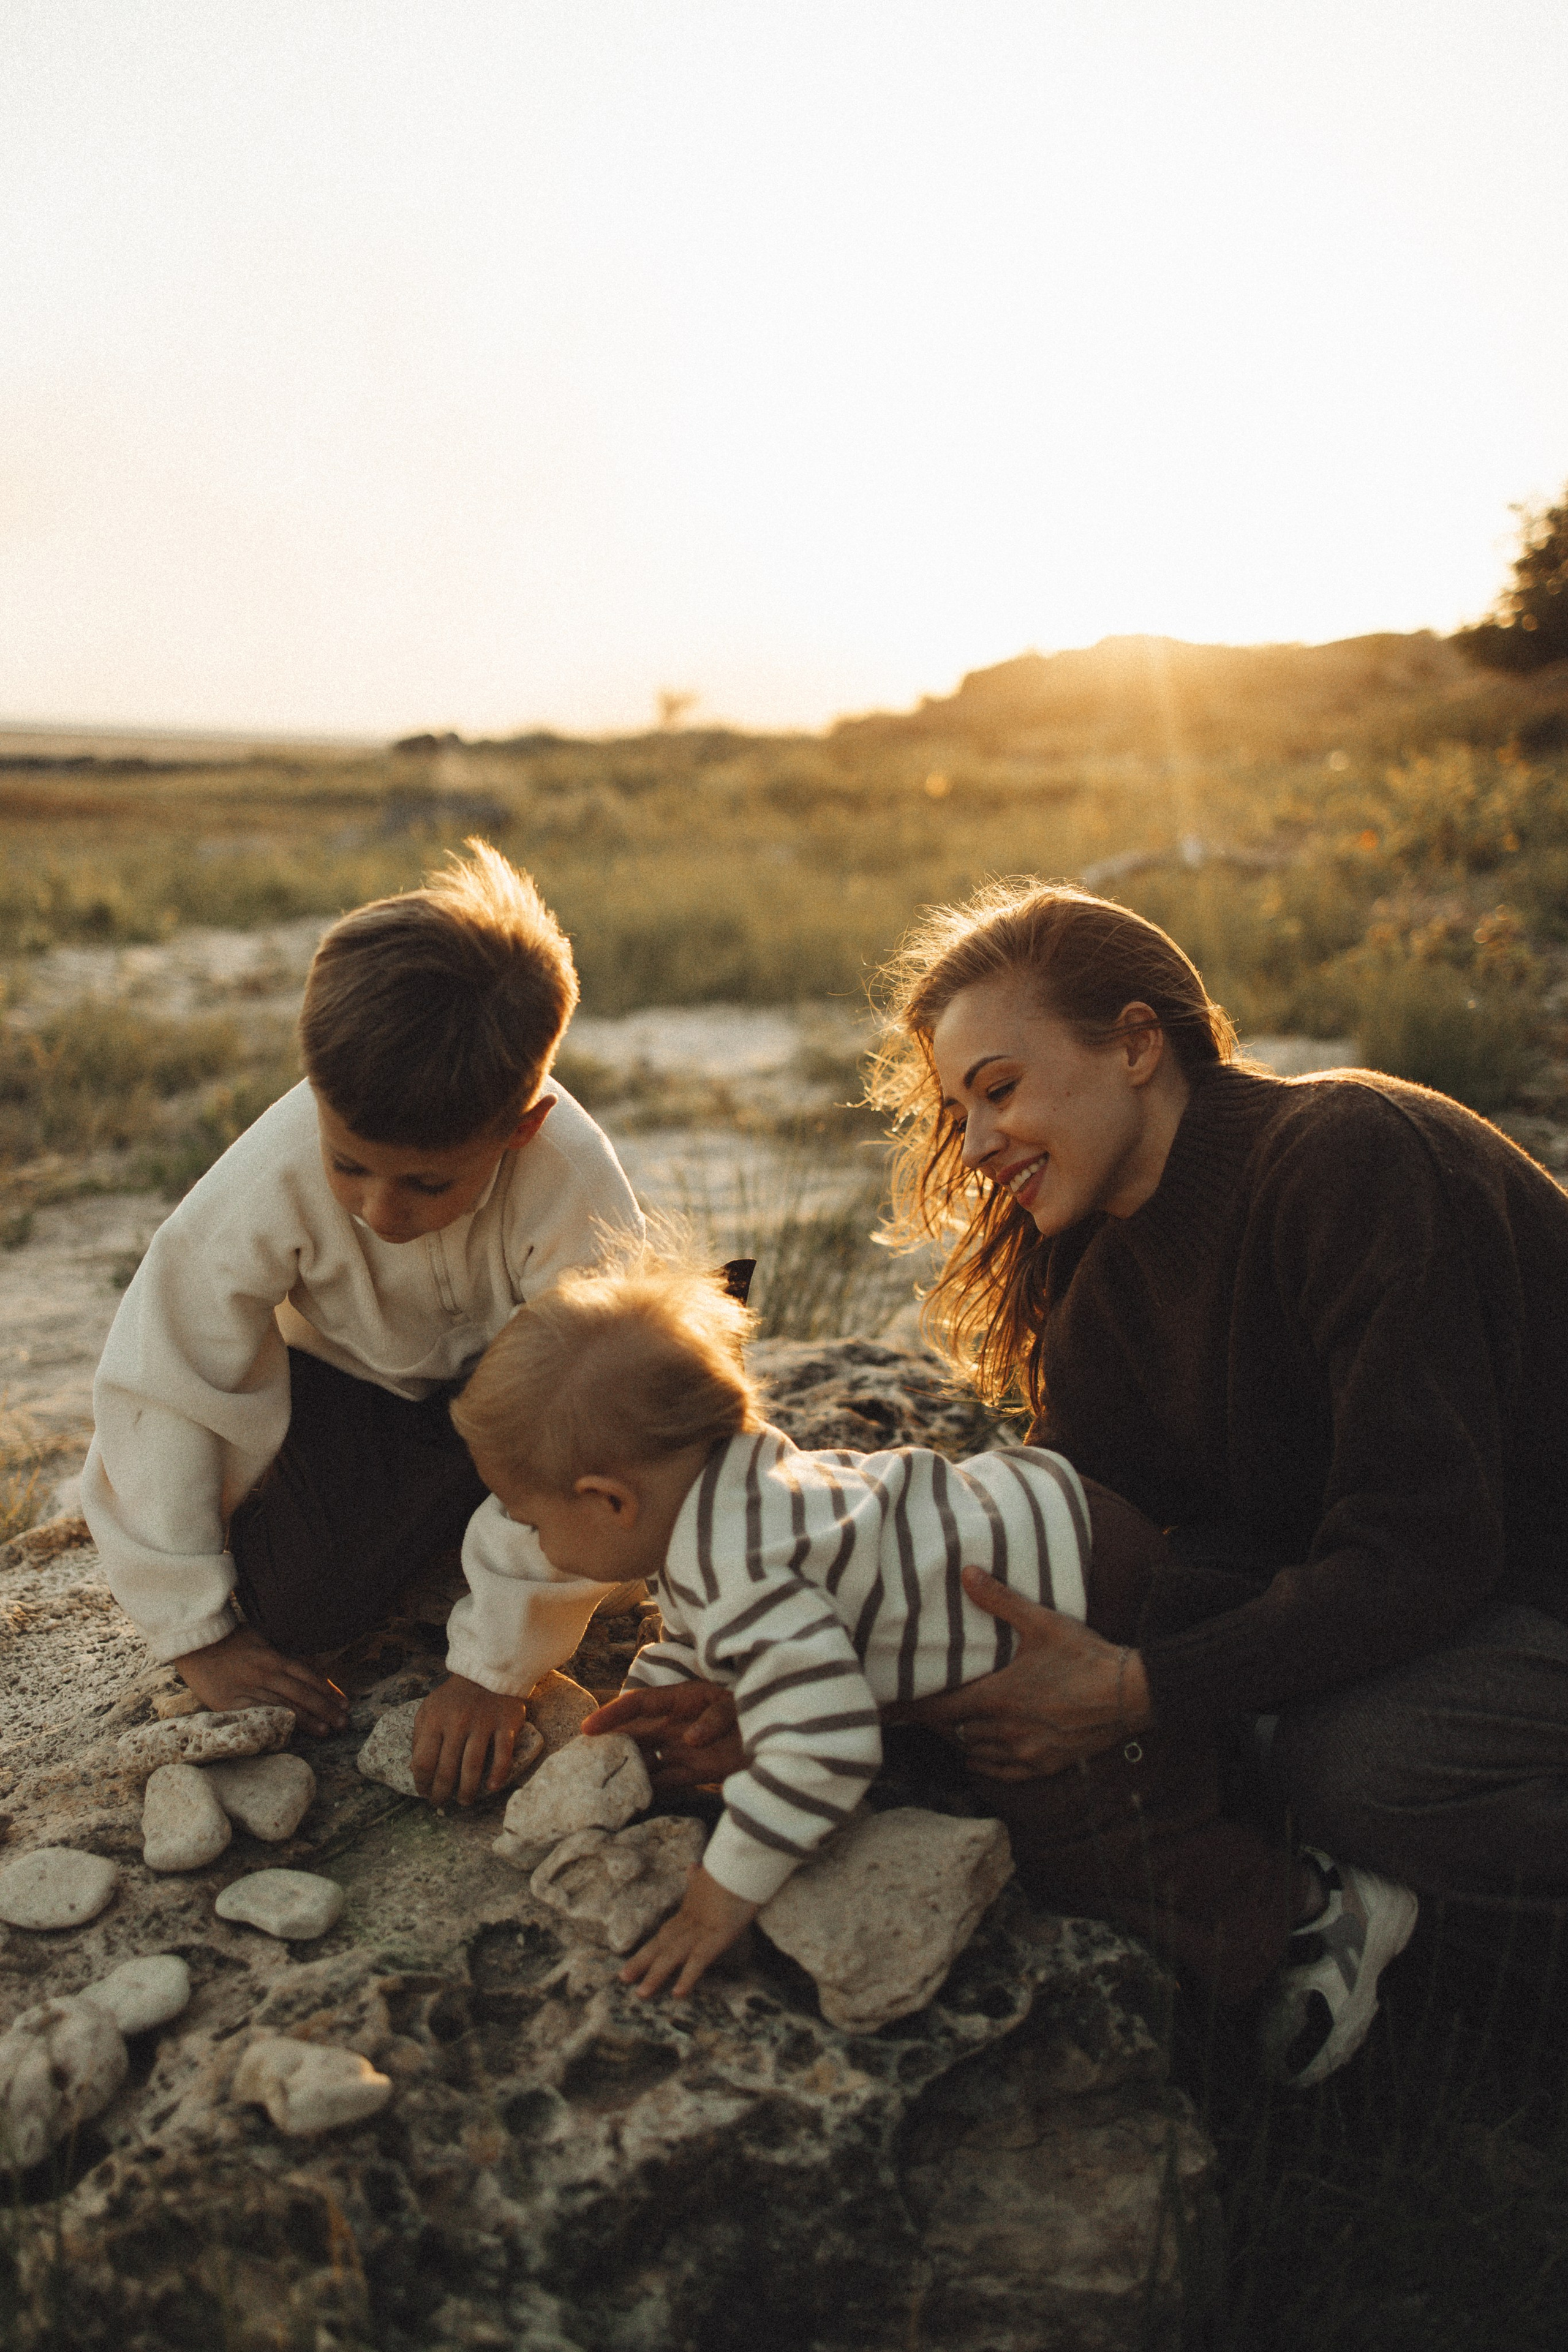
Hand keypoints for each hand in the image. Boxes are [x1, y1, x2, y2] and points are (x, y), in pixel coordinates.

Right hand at [176, 1624, 347, 1737]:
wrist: (194, 1642)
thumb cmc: (228, 1640)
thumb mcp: (261, 1639)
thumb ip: (281, 1655)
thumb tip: (307, 1667)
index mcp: (273, 1656)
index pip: (308, 1676)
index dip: (328, 1691)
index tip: (344, 1702)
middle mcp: (264, 1672)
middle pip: (301, 1693)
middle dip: (325, 1709)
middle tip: (344, 1722)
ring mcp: (247, 1688)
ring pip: (283, 1707)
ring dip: (307, 1721)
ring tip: (326, 1731)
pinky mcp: (229, 1703)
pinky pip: (257, 1715)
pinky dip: (275, 1723)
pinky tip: (290, 1733)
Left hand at [411, 1673, 530, 1805]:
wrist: (488, 1670)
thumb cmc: (454, 1697)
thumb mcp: (429, 1709)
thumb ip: (420, 1737)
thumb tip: (415, 1770)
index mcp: (435, 1720)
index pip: (423, 1762)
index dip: (422, 1783)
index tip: (424, 1792)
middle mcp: (458, 1723)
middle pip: (447, 1770)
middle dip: (441, 1793)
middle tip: (441, 1803)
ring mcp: (483, 1723)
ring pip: (473, 1767)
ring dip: (467, 1791)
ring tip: (464, 1801)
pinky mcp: (506, 1724)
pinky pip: (503, 1755)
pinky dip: (498, 1774)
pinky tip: (492, 1787)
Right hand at [583, 1682, 744, 1789]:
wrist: (785, 1736)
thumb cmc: (758, 1708)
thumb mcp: (737, 1706)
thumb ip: (715, 1718)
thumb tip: (690, 1738)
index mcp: (682, 1700)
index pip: (639, 1704)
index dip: (612, 1715)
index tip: (588, 1729)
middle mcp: (677, 1724)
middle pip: (636, 1735)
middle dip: (611, 1747)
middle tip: (582, 1766)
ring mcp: (685, 1748)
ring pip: (648, 1761)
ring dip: (628, 1772)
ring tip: (601, 1789)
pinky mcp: (697, 1771)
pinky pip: (667, 1780)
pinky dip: (652, 1791)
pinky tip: (634, 1803)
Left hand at [620, 1865, 759, 1999]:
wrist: (740, 1865)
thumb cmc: (729, 1871)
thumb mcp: (710, 1876)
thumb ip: (698, 1877)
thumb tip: (692, 1867)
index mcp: (688, 1911)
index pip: (664, 1934)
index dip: (648, 1948)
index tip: (634, 1961)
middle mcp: (689, 1922)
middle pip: (661, 1944)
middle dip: (641, 1962)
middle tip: (623, 1978)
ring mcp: (700, 1931)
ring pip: (672, 1955)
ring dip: (656, 1974)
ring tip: (642, 1993)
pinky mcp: (715, 1937)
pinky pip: (698, 1960)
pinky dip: (687, 1977)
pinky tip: (677, 1993)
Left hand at [899, 1568, 1152, 1780]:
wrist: (1129, 1694)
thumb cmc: (1084, 1656)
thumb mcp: (1041, 1622)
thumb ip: (1000, 1601)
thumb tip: (967, 1573)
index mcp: (997, 1698)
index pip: (938, 1710)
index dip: (910, 1711)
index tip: (888, 1711)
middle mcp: (1005, 1731)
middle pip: (953, 1733)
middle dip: (936, 1722)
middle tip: (921, 1709)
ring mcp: (1024, 1753)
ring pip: (975, 1753)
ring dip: (960, 1740)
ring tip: (950, 1725)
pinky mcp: (1043, 1766)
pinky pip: (1000, 1773)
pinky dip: (984, 1764)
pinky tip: (979, 1755)